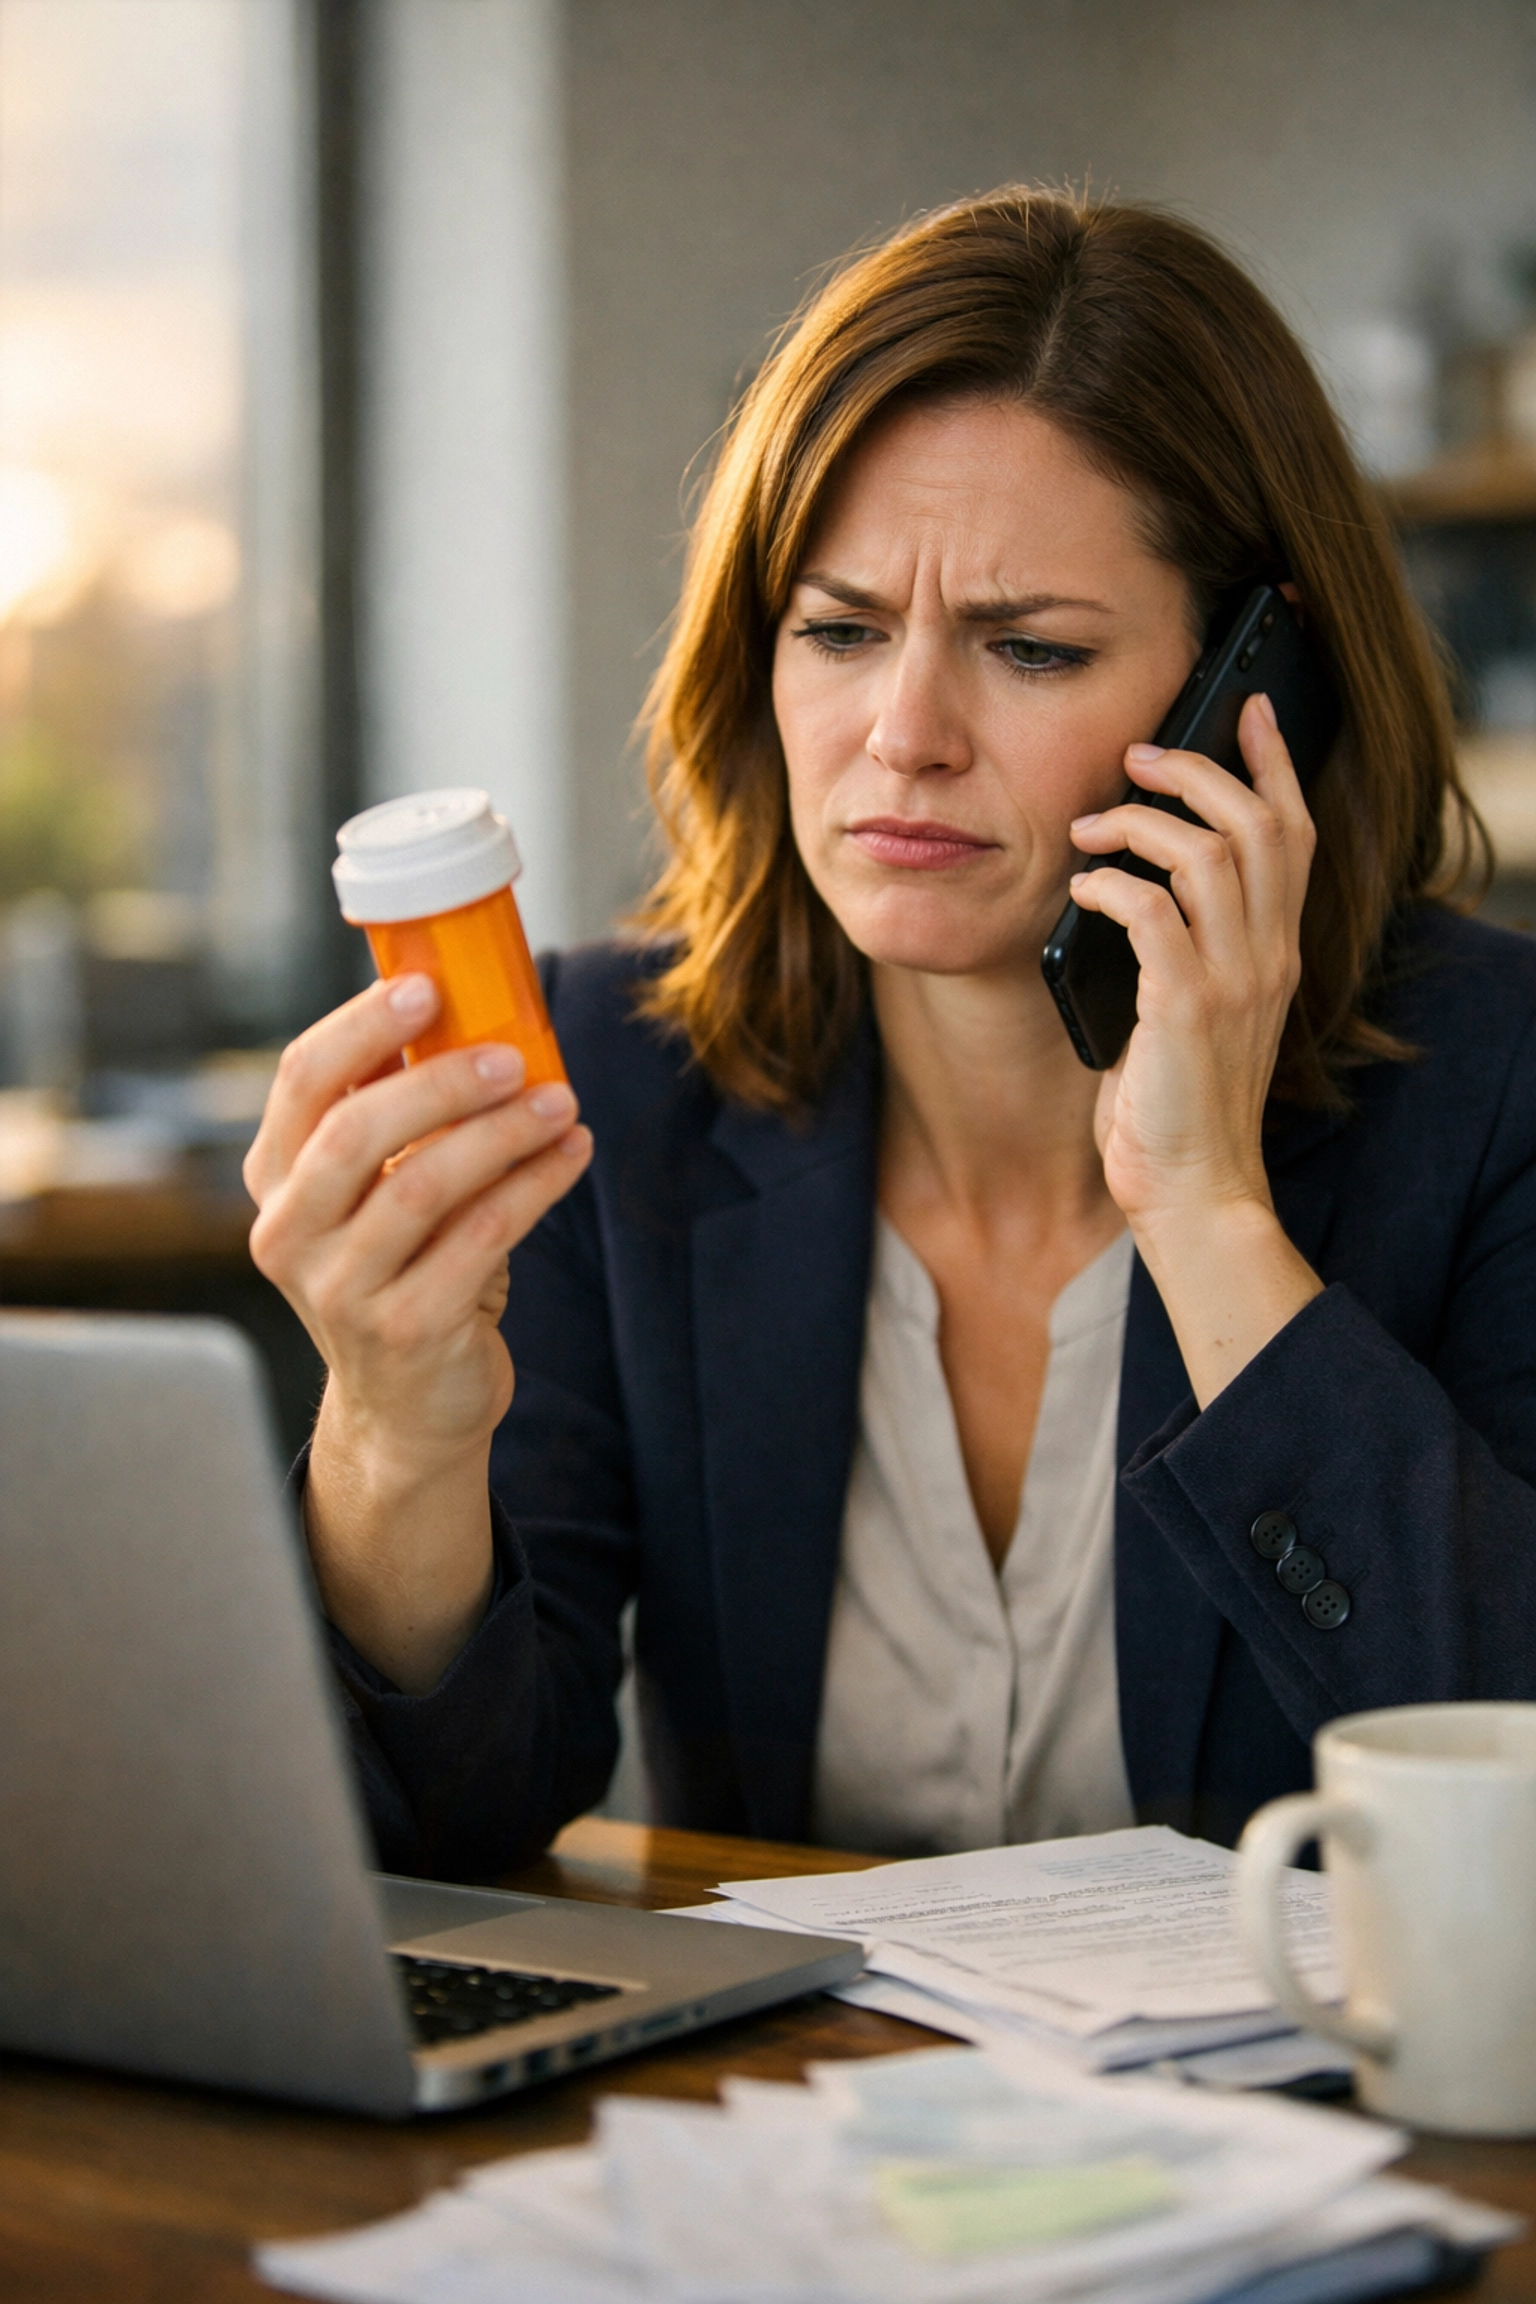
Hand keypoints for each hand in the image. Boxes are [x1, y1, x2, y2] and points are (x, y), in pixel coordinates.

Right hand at [243, 972, 591, 1685]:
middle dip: (441, 1082)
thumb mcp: (377, 1199)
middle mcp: (291, 1235)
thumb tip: (480, 1022)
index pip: (300, 1082)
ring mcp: (342, 1289)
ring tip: (559, 1102)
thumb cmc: (404, 1274)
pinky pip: (481, 1237)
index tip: (427, 988)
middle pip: (355, 1131)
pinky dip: (534, 1186)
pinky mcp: (407, 1328)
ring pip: (423, 1186)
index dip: (361, 1027)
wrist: (407, 1410)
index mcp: (276, 1182)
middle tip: (512, 1057)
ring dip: (502, 1134)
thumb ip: (401, 1125)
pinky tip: (570, 1153)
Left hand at [1066, 692, 1323, 1402]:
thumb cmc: (1176, 1106)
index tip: (1246, 707)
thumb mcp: (1191, 1012)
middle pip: (1258, 822)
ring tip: (1091, 828)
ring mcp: (1234, 980)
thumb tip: (1123, 889)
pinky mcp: (1187, 1007)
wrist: (1194, 1190)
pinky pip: (1152, 912)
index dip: (1273, 762)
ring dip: (1141, 823)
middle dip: (1197, 769)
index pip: (1294, 833)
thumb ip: (1180, 950)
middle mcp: (1268, 956)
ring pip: (1209, 853)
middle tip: (1138, 754)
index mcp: (1275, 952)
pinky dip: (1111, 886)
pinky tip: (1080, 891)